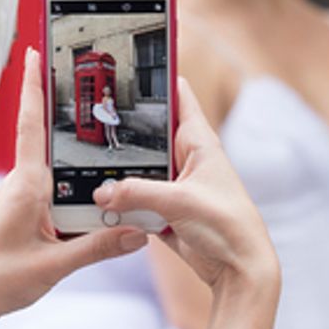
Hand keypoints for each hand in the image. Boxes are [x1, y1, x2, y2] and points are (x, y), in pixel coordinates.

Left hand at [0, 48, 147, 328]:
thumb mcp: (54, 265)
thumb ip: (98, 247)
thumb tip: (139, 232)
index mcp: (25, 185)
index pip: (32, 124)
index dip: (34, 85)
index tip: (34, 51)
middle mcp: (22, 184)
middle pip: (49, 138)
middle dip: (65, 108)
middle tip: (85, 76)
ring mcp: (22, 198)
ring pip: (57, 168)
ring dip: (78, 154)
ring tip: (105, 135)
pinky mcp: (24, 214)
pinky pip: (56, 190)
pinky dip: (76, 184)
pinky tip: (96, 192)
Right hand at [90, 77, 277, 295]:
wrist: (238, 270)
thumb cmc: (229, 226)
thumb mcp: (180, 203)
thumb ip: (137, 194)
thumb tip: (102, 191)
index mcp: (200, 142)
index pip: (178, 96)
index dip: (158, 76)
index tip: (134, 58)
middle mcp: (186, 158)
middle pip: (148, 133)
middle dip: (123, 130)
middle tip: (92, 119)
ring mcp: (173, 185)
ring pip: (136, 169)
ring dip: (119, 173)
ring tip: (90, 166)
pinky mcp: (164, 210)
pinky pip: (134, 199)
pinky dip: (120, 202)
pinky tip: (101, 202)